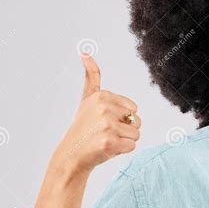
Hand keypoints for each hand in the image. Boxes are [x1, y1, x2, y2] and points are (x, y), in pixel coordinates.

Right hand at [50, 53, 140, 175]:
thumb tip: (85, 52)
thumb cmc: (83, 126)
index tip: (104, 120)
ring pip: (136, 133)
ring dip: (124, 140)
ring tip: (105, 140)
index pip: (133, 108)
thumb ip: (91, 76)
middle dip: (125, 128)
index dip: (122, 117)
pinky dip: (122, 150)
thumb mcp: (86, 98)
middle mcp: (104, 108)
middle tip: (105, 132)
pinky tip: (107, 149)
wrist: (71, 154)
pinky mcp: (109, 142)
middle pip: (137, 120)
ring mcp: (107, 125)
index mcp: (102, 96)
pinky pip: (132, 146)